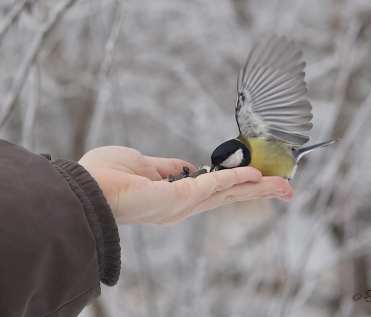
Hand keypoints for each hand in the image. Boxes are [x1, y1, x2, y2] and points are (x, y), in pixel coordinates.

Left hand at [78, 146, 293, 224]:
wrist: (84, 189)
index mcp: (173, 197)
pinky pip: (215, 184)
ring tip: (284, 186)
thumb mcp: (142, 164)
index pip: (213, 190)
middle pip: (228, 195)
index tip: (256, 175)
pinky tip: (258, 175)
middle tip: (286, 189)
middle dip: (258, 191)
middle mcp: (181, 206)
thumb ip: (167, 167)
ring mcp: (182, 205)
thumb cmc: (104, 175)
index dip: (236, 183)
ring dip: (258, 188)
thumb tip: (186, 166)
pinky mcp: (180, 199)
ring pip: (228, 193)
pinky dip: (237, 178)